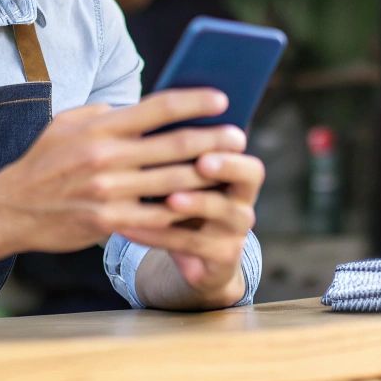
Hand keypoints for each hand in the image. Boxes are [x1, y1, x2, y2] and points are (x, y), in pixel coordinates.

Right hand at [0, 88, 245, 255]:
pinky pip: (158, 218)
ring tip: (232, 171)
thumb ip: (108, 114)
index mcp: (99, 127)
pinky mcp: (109, 222)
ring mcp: (109, 192)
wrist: (11, 209)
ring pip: (174, 183)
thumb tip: (150, 107)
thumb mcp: (68, 124)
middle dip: (214, 139)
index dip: (194, 101)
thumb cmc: (45, 161)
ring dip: (209, 177)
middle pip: (175, 145)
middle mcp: (106, 157)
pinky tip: (206, 209)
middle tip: (240, 135)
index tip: (222, 98)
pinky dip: (186, 213)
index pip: (156, 107)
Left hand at [122, 149, 264, 308]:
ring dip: (194, 203)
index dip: (233, 153)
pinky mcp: (219, 257)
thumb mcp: (184, 181)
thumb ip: (175, 156)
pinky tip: (130, 226)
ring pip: (220, 213)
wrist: (195, 258)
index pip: (249, 162)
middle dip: (226, 169)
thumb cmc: (184, 204)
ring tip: (170, 198)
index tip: (210, 143)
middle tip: (202, 163)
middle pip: (248, 181)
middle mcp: (243, 204)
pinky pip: (188, 244)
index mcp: (239, 179)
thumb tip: (143, 122)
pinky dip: (157, 234)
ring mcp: (235, 233)